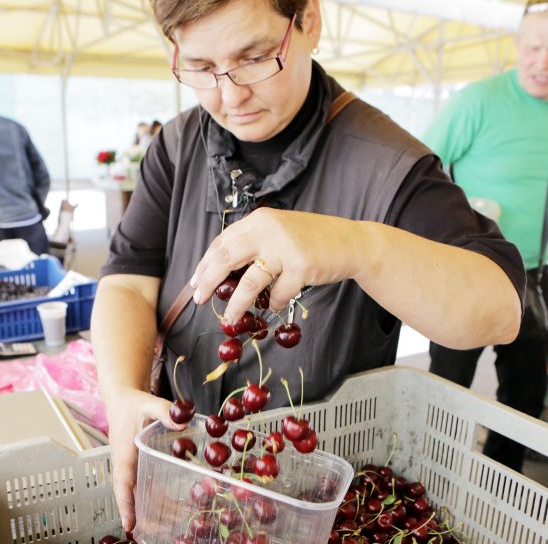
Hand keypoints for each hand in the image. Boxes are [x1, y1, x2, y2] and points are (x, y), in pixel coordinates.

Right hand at [105, 387, 182, 532]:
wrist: (121, 401)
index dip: (125, 505)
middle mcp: (125, 466)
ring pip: (141, 496)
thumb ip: (164, 412)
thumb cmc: (133, 404)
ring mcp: (131, 469)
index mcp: (124, 454)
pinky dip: (160, 501)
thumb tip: (182, 423)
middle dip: (146, 517)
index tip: (129, 526)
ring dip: (157, 512)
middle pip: (133, 497)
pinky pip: (147, 488)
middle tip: (164, 534)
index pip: (122, 483)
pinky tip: (178, 510)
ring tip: (177, 527)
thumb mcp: (149, 403)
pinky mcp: (138, 468)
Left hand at [189, 207, 357, 322]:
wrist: (352, 242)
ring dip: (236, 304)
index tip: (195, 280)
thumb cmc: (313, 240)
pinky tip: (276, 306)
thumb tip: (224, 272)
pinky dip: (275, 304)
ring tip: (229, 319)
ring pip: (250, 282)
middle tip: (199, 298)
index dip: (206, 263)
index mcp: (259, 220)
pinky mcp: (301, 266)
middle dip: (208, 280)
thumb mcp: (280, 232)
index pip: (223, 241)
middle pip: (227, 257)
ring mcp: (285, 248)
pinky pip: (279, 294)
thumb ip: (255, 244)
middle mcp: (269, 230)